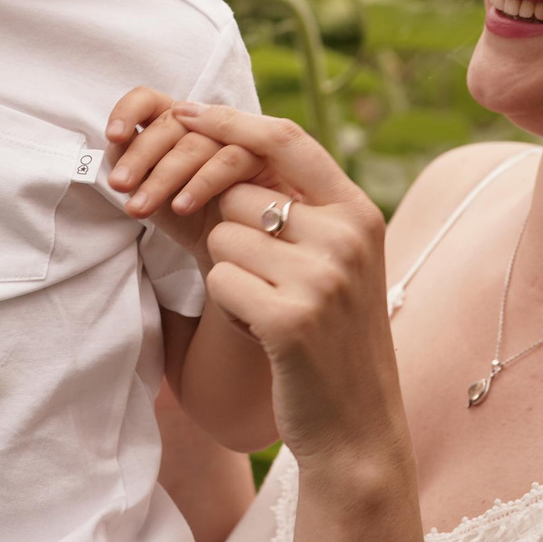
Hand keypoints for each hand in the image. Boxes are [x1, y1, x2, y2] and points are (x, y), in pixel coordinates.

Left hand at [104, 87, 272, 253]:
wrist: (227, 252)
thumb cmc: (187, 217)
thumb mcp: (150, 192)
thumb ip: (131, 166)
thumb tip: (117, 146)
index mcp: (173, 124)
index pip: (149, 100)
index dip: (128, 111)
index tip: (113, 136)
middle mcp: (205, 123)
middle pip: (169, 123)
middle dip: (139, 156)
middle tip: (119, 185)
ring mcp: (235, 136)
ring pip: (195, 144)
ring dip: (162, 177)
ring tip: (140, 208)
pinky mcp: (260, 157)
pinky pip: (229, 161)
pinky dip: (200, 184)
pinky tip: (180, 208)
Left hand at [173, 103, 410, 488]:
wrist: (358, 428)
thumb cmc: (331, 341)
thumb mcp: (334, 264)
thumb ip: (297, 211)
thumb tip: (222, 152)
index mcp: (358, 213)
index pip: (286, 138)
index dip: (229, 121)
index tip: (184, 114)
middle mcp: (346, 235)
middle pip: (239, 193)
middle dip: (226, 231)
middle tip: (259, 281)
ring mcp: (323, 276)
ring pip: (222, 238)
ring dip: (228, 274)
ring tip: (268, 310)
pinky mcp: (292, 317)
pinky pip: (219, 283)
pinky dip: (227, 308)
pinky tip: (262, 334)